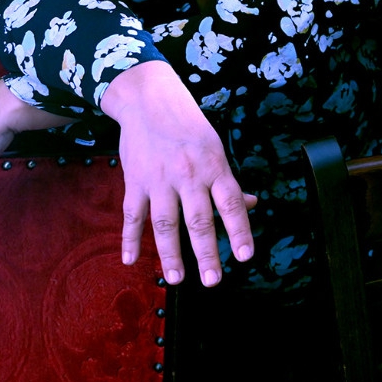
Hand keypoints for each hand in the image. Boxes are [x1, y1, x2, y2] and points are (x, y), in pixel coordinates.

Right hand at [101, 61, 255, 286]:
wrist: (150, 101)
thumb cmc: (189, 127)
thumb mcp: (215, 149)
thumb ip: (229, 182)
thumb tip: (251, 205)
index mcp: (214, 167)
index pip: (231, 203)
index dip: (239, 230)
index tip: (245, 256)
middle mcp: (188, 176)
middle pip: (199, 220)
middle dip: (206, 253)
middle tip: (213, 280)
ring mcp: (159, 180)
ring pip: (165, 223)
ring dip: (171, 254)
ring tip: (177, 278)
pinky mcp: (135, 182)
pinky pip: (132, 215)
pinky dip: (130, 239)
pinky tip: (130, 260)